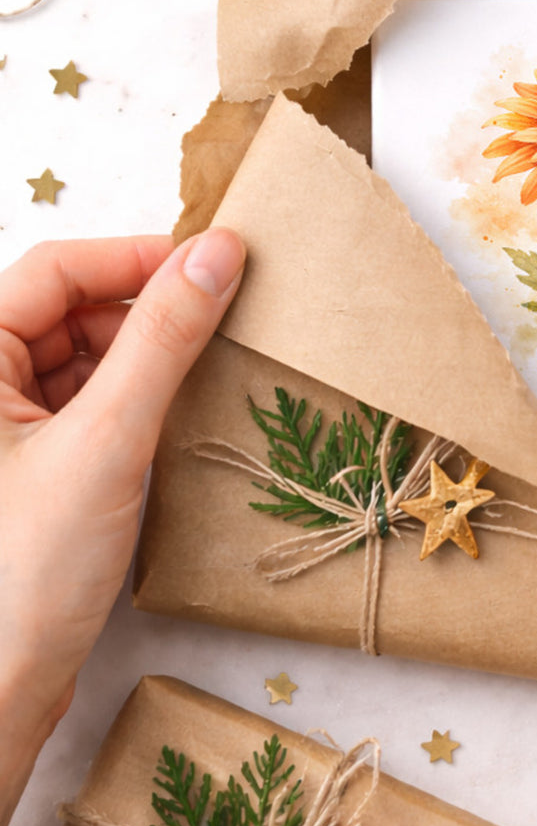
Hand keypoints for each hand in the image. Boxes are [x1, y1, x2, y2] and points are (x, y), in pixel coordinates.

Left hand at [0, 231, 244, 825]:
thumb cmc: (23, 572)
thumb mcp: (107, 439)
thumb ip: (163, 339)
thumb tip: (218, 253)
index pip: (55, 270)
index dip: (135, 257)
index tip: (216, 262)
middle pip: (70, 309)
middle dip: (147, 307)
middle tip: (226, 313)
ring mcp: (6, 429)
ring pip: (85, 356)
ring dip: (148, 353)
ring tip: (211, 364)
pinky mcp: (34, 465)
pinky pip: (92, 402)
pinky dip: (139, 397)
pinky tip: (181, 411)